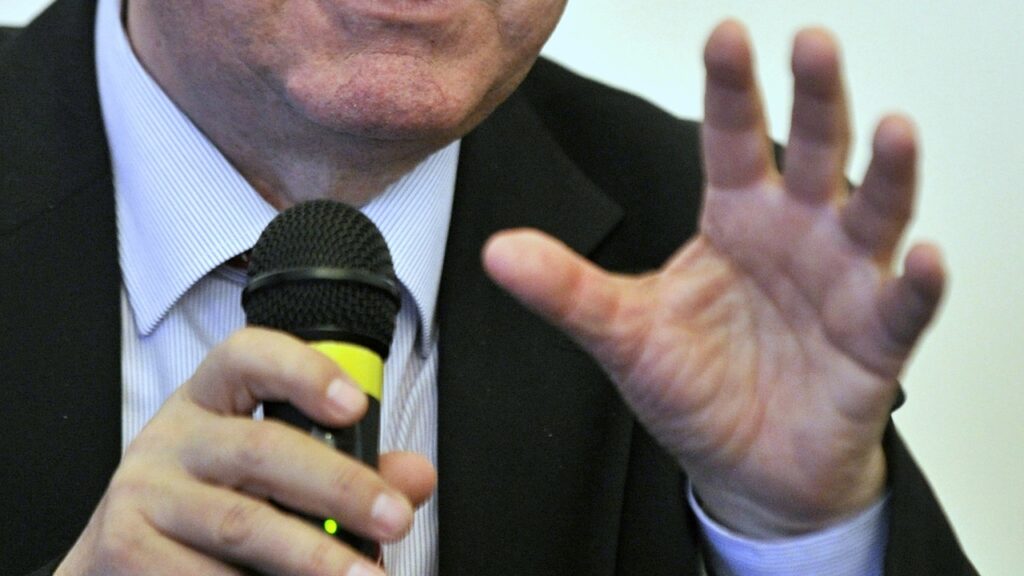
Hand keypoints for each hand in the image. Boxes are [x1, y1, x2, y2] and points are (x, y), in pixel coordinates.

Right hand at [57, 328, 435, 574]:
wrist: (122, 557)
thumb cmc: (213, 503)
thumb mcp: (270, 473)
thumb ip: (346, 470)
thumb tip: (415, 477)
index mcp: (211, 400)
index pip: (249, 356)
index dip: (303, 372)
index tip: (356, 404)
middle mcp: (172, 438)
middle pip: (261, 448)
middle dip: (340, 487)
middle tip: (396, 519)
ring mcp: (144, 494)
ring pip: (242, 523)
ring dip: (313, 556)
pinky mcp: (126, 549)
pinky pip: (205, 573)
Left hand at [482, 21, 943, 536]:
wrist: (746, 467)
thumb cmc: (696, 388)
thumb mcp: (625, 332)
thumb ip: (568, 289)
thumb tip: (498, 252)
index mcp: (736, 219)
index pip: (730, 139)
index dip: (728, 89)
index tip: (724, 36)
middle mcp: (796, 235)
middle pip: (812, 154)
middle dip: (815, 100)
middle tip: (811, 46)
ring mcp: (842, 283)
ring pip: (872, 214)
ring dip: (885, 174)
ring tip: (892, 130)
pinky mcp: (875, 341)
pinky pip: (902, 307)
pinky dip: (916, 285)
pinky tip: (920, 259)